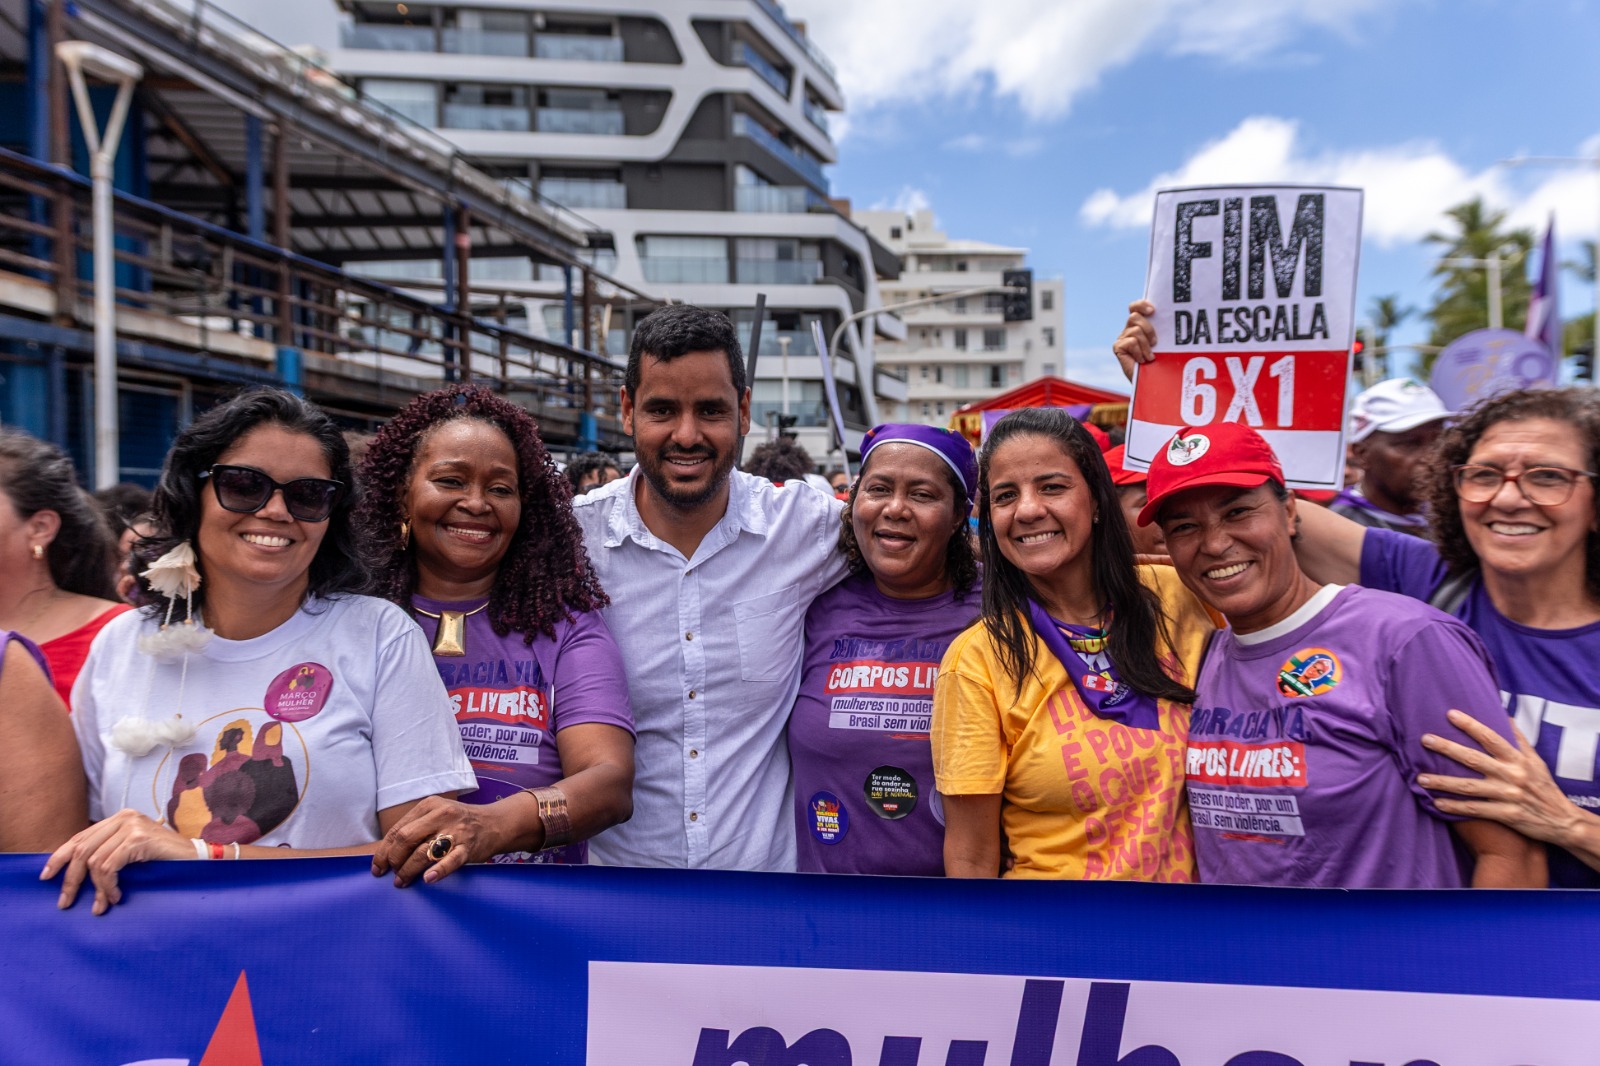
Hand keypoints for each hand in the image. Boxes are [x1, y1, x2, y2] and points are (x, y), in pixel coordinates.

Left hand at [40, 810, 195, 914]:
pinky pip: (108, 867)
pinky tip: (117, 896)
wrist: (198, 859)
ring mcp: (131, 827)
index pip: (80, 837)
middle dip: (71, 879)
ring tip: (103, 904)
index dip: (59, 857)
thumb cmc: (165, 860)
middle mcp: (124, 818)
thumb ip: (109, 852)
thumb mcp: (132, 852)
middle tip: (66, 902)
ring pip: (94, 861)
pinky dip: (108, 886)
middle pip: (81, 849)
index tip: (46, 877)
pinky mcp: (138, 839)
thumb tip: (74, 872)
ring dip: (96, 889)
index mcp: (119, 818)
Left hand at [372, 795, 526, 886]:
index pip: (398, 829)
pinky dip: (438, 870)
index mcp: (429, 805)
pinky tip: (428, 879)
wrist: (496, 822)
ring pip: (424, 852)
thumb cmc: (460, 822)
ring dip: (408, 870)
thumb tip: (386, 853)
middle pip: (406, 839)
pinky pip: (451, 860)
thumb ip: (415, 828)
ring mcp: (456, 831)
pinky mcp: (468, 847)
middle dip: (394, 860)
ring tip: (402, 882)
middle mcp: (441, 815)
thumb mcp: (437, 814)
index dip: (384, 851)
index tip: (378, 867)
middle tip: (391, 875)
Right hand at [1112, 300, 1157, 380]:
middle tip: (1155, 342)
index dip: (1141, 305)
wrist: (1151, 382)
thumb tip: (1171, 316)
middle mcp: (1128, 330)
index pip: (1134, 307)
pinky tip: (1142, 360)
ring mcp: (1122, 339)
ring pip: (1135, 330)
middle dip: (1148, 328)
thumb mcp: (1162, 343)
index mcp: (1139, 325)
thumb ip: (1161, 330)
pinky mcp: (1118, 348)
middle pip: (1134, 316)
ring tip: (1150, 357)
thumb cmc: (1159, 363)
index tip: (1152, 311)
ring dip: (1146, 345)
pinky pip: (1131, 342)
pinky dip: (1139, 352)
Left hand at [1419, 709, 1586, 847]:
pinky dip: (1455, 807)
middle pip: (1474, 759)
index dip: (1470, 725)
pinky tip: (1436, 803)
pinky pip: (1476, 810)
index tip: (1450, 714)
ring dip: (1443, 782)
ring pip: (1469, 787)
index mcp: (1518, 759)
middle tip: (1424, 739)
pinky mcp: (1507, 815)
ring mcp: (1509, 796)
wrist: (1563, 821)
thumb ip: (1518, 739)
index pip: (1491, 737)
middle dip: (1447, 748)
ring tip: (1420, 778)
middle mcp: (1512, 775)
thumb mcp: (1536, 760)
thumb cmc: (1544, 786)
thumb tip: (1504, 716)